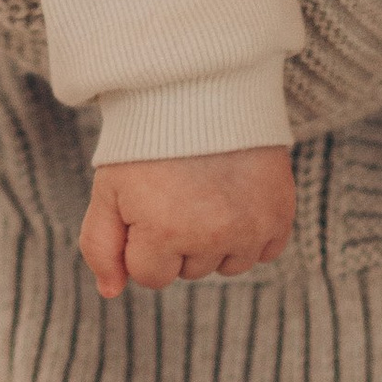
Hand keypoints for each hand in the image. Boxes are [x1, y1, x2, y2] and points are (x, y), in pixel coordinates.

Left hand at [80, 144, 293, 298]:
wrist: (200, 89)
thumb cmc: (146, 141)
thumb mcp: (108, 189)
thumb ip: (101, 246)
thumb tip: (111, 291)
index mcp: (163, 231)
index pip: (150, 276)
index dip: (142, 241)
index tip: (146, 204)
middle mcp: (212, 236)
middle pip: (189, 271)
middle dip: (178, 239)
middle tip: (176, 189)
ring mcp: (250, 227)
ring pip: (227, 265)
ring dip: (215, 239)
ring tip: (205, 189)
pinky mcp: (280, 214)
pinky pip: (264, 251)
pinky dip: (250, 231)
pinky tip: (234, 195)